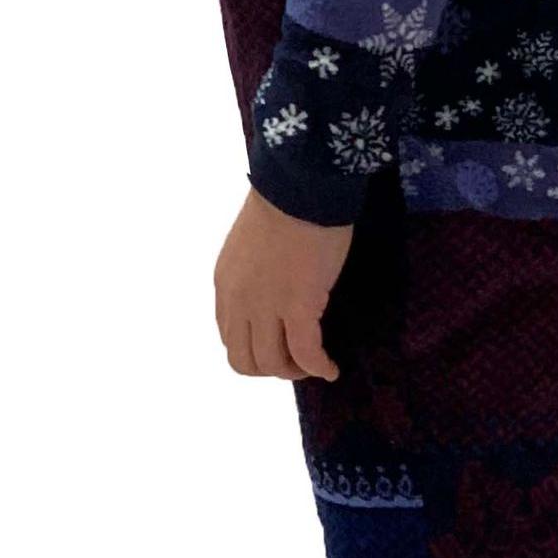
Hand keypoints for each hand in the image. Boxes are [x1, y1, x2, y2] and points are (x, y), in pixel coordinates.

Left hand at [213, 185, 351, 379]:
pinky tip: (331, 368)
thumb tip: (275, 292)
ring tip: (315, 365)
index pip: (230, 336)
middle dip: (271, 368)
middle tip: (296, 362)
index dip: (254, 350)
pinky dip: (319, 367)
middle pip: (244, 360)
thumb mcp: (251, 246)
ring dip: (294, 371)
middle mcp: (238, 301)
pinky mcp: (298, 306)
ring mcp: (266, 305)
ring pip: (271, 363)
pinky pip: (305, 353)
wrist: (302, 186)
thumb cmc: (285, 204)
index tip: (278, 347)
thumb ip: (253, 275)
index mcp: (226, 285)